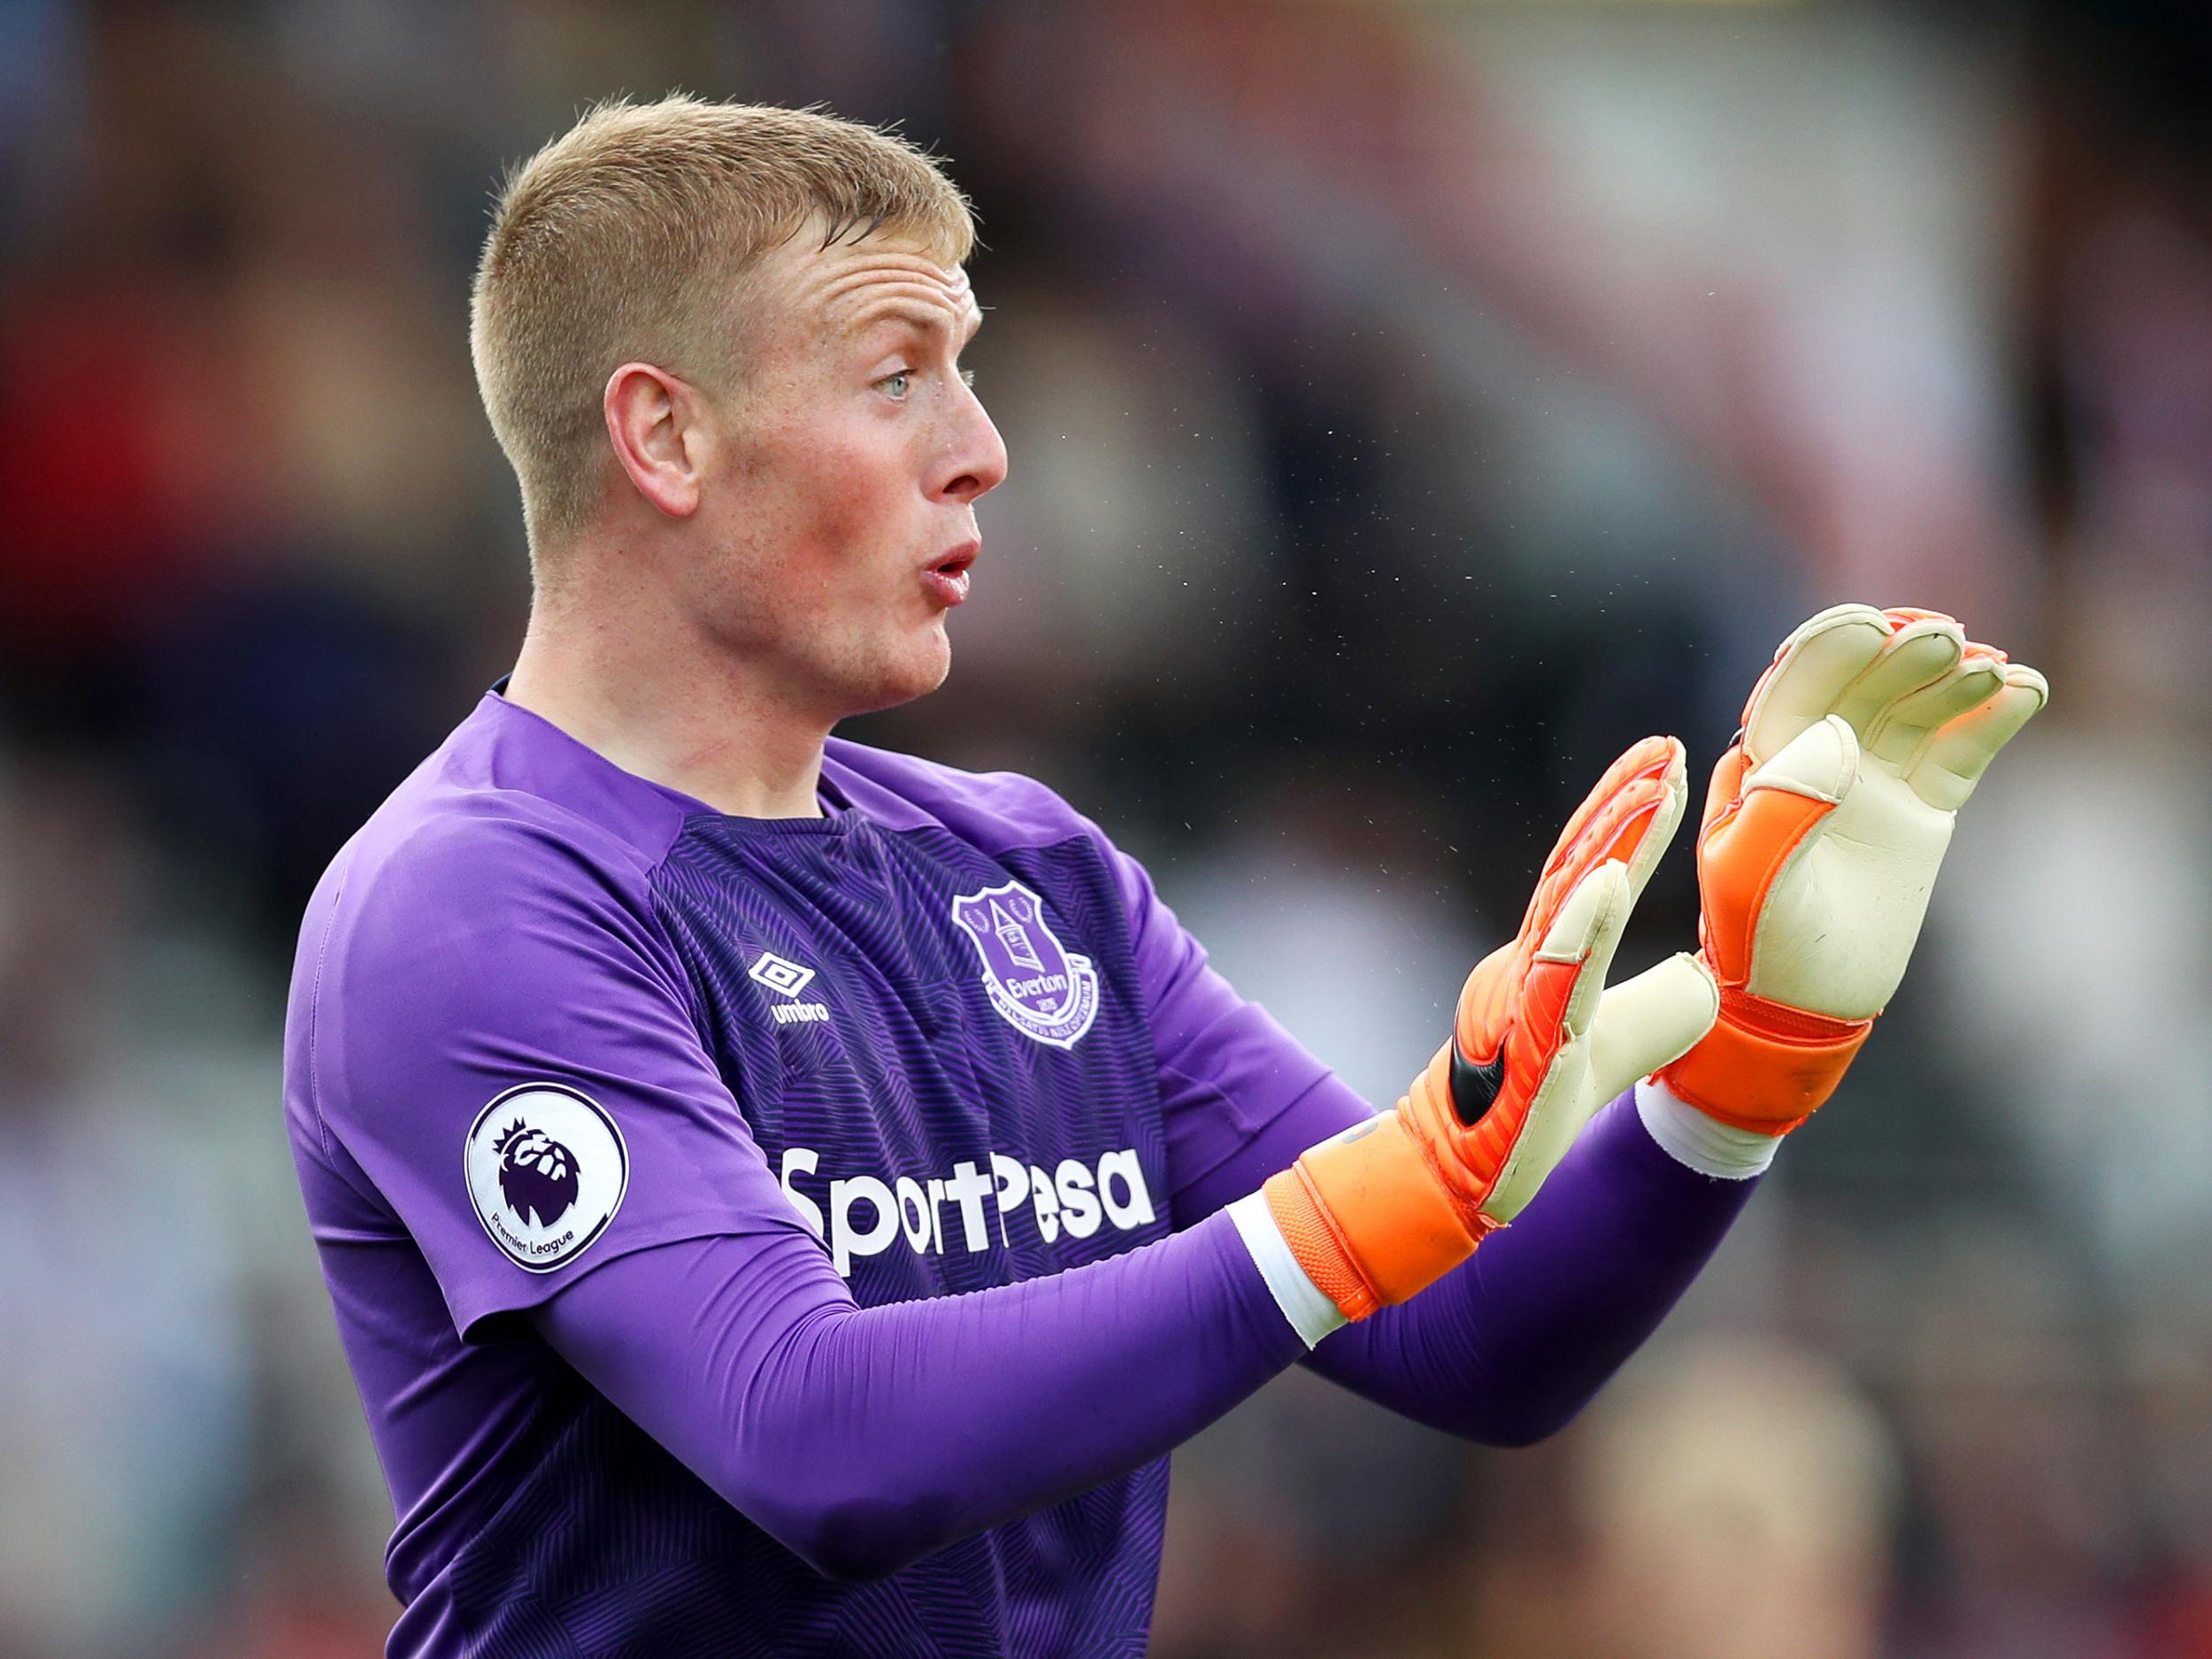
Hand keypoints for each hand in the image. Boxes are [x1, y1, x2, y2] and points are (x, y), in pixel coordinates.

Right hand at [1261, 736, 1718, 1320]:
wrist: (1473, 1178)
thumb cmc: (1535, 1107)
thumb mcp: (1621, 1046)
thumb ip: (1661, 1006)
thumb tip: (1707, 972)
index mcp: (1553, 960)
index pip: (1591, 873)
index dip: (1626, 815)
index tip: (1665, 758)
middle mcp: (1530, 967)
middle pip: (1577, 872)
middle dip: (1621, 808)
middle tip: (1664, 750)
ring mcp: (1523, 1004)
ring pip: (1564, 912)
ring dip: (1608, 846)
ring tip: (1650, 792)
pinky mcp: (1526, 1049)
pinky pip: (1552, 981)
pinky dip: (1579, 929)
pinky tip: (1608, 884)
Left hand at [1661, 605, 2047, 1133]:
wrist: (1806, 1005)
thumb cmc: (1759, 942)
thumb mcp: (1747, 879)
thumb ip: (1779, 806)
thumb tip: (1834, 735)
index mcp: (1760, 763)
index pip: (1797, 689)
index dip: (1832, 650)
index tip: (1873, 626)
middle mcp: (1815, 759)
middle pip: (1863, 686)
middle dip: (1901, 655)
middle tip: (1945, 639)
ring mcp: (1873, 779)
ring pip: (1916, 709)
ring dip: (1952, 679)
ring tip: (1990, 667)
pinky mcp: (1922, 807)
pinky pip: (1960, 749)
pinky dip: (1991, 717)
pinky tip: (2023, 691)